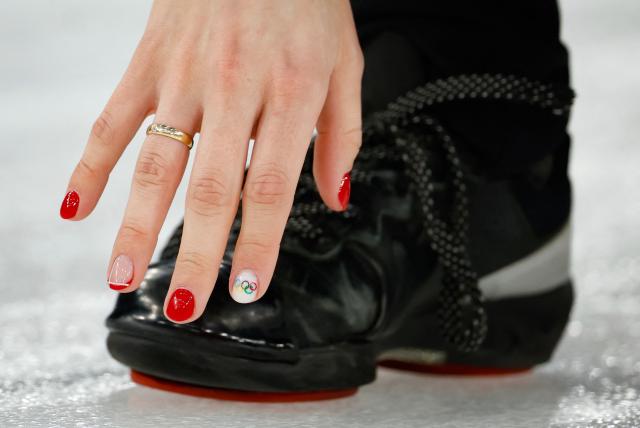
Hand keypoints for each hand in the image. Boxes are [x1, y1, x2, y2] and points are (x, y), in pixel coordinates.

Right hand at [60, 0, 363, 321]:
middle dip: (195, 252)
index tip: (248, 288)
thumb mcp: (345, 64)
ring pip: (156, 161)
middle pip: (210, 186)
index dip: (258, 243)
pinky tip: (77, 207)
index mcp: (293, 93)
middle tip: (185, 305)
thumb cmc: (308, 3)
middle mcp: (236, 88)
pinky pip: (113, 118)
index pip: (271, 186)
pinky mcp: (149, 60)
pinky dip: (91, 163)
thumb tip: (336, 197)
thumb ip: (343, 134)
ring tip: (121, 277)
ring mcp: (185, 74)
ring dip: (135, 224)